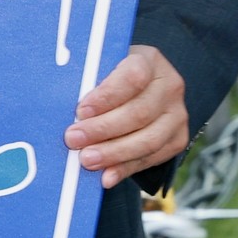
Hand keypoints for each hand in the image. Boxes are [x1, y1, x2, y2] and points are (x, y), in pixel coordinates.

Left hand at [65, 44, 188, 190]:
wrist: (142, 91)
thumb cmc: (112, 79)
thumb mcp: (103, 69)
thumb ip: (89, 83)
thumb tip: (59, 104)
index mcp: (149, 60)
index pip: (133, 77)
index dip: (107, 96)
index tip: (81, 110)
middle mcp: (169, 86)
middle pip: (139, 112)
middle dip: (103, 129)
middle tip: (73, 139)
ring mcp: (177, 114)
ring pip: (149, 139)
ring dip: (114, 153)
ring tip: (87, 160)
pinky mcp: (177, 138)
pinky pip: (152, 158)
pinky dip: (126, 168)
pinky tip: (107, 176)